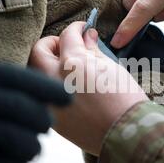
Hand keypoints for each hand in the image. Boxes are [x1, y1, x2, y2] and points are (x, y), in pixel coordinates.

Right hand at [0, 63, 70, 162]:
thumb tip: (36, 95)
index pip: (30, 82)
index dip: (54, 92)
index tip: (67, 99)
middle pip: (35, 116)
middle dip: (43, 122)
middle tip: (39, 125)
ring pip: (28, 145)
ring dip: (33, 146)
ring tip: (26, 145)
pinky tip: (12, 161)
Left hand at [30, 22, 148, 155]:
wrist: (127, 134)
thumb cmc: (125, 100)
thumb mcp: (111, 68)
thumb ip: (93, 50)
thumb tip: (87, 36)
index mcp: (72, 63)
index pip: (67, 35)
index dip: (76, 28)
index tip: (82, 29)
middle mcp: (55, 80)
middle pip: (38, 51)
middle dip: (52, 44)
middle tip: (67, 45)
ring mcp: (50, 100)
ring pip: (36, 74)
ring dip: (48, 65)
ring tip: (67, 67)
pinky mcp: (53, 119)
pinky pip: (45, 95)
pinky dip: (52, 86)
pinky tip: (69, 88)